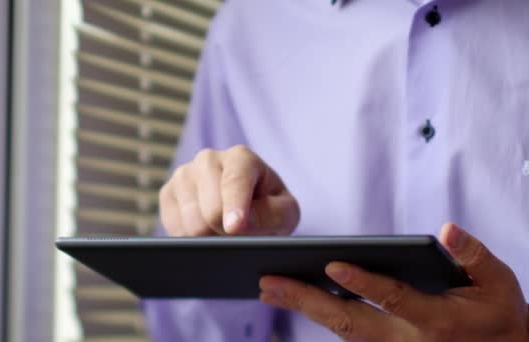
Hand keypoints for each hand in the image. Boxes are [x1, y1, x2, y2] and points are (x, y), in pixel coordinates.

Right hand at [159, 145, 299, 235]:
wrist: (248, 212)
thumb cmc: (270, 210)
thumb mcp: (286, 213)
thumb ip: (271, 215)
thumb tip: (239, 224)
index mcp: (241, 158)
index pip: (235, 181)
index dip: (235, 206)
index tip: (235, 228)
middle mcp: (208, 159)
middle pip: (211, 208)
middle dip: (226, 231)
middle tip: (239, 237)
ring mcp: (184, 175)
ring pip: (191, 221)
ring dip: (209, 238)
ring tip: (223, 233)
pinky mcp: (167, 193)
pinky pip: (174, 227)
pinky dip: (191, 239)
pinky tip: (205, 233)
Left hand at [259, 223, 528, 340]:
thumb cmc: (497, 313)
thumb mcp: (498, 281)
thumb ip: (473, 255)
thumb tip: (446, 231)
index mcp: (437, 319)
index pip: (393, 298)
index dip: (363, 282)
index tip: (331, 265)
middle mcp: (407, 339)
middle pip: (350, 321)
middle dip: (307, 301)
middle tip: (269, 281)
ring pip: (341, 331)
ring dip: (303, 309)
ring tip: (268, 288)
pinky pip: (345, 335)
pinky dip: (317, 317)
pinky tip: (293, 298)